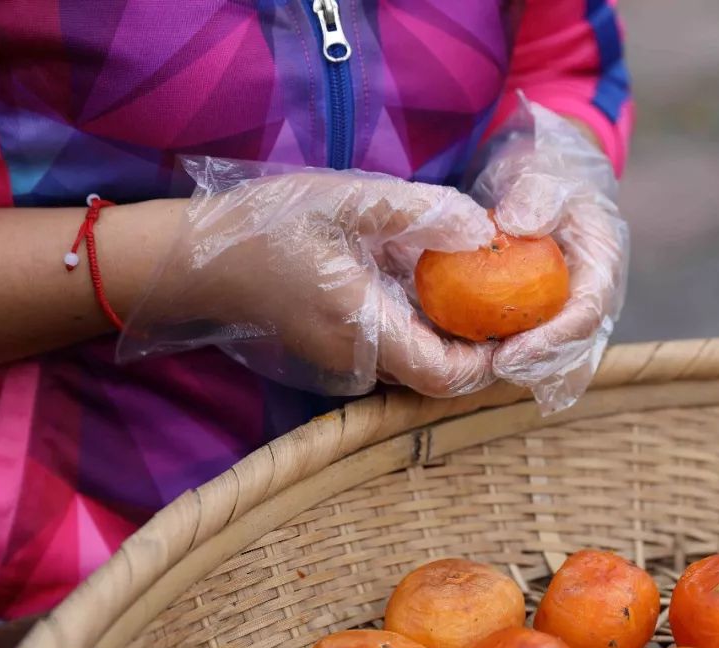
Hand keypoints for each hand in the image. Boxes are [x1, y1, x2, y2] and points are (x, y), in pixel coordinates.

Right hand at [117, 159, 497, 397]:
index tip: (521, 322)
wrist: (197, 261)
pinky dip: (427, 326)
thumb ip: (419, 212)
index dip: (493, 360)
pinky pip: (400, 351)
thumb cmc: (266, 227)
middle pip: (442, 374)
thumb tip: (482, 229)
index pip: (447, 375)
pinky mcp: (342, 355)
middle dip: (485, 343)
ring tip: (486, 285)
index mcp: (362, 330)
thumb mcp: (345, 201)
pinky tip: (439, 285)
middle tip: (518, 298)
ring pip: (423, 363)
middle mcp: (359, 362)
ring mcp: (348, 364)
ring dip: (457, 333)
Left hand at [469, 96, 629, 412]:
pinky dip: (507, 351)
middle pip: (575, 346)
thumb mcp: (544, 171)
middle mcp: (592, 293)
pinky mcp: (547, 311)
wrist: (545, 174)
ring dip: (523, 365)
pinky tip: (473, 358)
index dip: (553, 341)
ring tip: (482, 369)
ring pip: (555, 352)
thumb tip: (517, 228)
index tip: (511, 353)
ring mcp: (571, 305)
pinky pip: (532, 339)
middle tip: (495, 369)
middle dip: (537, 365)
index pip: (586, 314)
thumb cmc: (547, 170)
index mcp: (602, 263)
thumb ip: (536, 195)